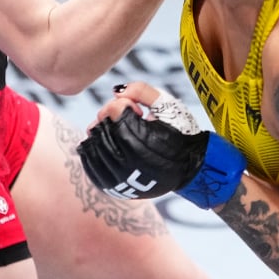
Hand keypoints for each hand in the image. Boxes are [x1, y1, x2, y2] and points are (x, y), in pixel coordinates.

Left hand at [77, 82, 245, 208]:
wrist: (189, 167)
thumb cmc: (179, 132)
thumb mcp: (168, 104)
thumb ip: (142, 90)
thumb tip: (115, 92)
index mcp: (146, 141)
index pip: (115, 113)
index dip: (124, 105)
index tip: (137, 109)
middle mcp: (131, 164)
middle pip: (101, 127)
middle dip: (111, 116)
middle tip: (130, 119)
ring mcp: (120, 178)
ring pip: (93, 144)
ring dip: (104, 132)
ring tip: (122, 133)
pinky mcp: (113, 187)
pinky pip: (89, 164)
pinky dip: (93, 150)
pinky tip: (106, 142)